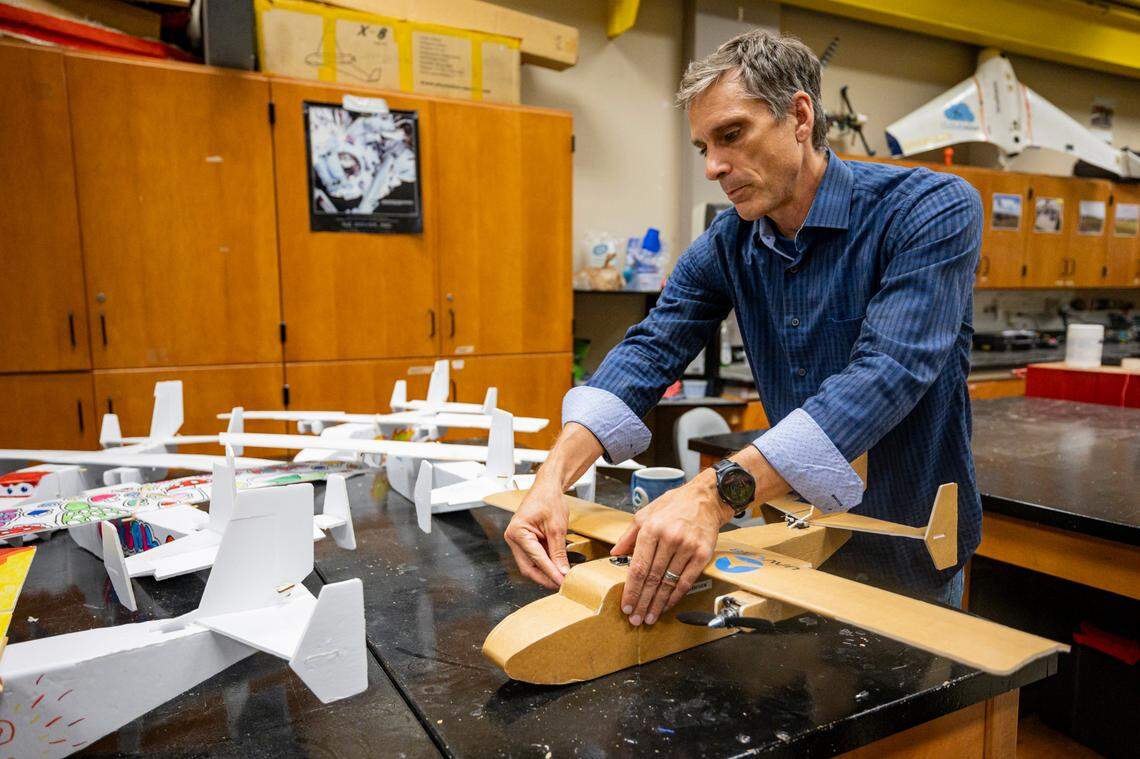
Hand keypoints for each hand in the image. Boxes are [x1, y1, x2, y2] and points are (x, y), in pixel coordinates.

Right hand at [503, 480, 570, 589]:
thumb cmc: (549, 500)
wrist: (547, 487)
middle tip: (561, 584)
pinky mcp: (523, 540)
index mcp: (518, 532)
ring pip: (530, 564)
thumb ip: (559, 552)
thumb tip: (562, 571)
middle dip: (545, 577)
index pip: (536, 559)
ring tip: (561, 577)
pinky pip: (533, 556)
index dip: (550, 573)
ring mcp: (517, 539)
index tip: (562, 582)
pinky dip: (544, 563)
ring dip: (545, 571)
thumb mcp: (557, 528)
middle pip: (528, 567)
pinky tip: (556, 566)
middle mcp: (513, 537)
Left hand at [611, 472, 733, 625]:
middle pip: (653, 578)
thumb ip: (629, 535)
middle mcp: (669, 538)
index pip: (638, 566)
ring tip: (649, 617)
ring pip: (669, 582)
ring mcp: (688, 547)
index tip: (626, 604)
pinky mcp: (702, 554)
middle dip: (642, 601)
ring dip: (658, 603)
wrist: (706, 498)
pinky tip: (667, 605)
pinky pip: (687, 581)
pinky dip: (676, 596)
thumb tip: (616, 553)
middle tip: (635, 618)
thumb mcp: (646, 513)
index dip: (631, 589)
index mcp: (652, 528)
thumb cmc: (674, 504)